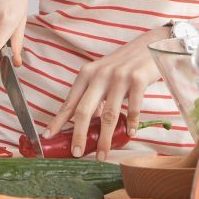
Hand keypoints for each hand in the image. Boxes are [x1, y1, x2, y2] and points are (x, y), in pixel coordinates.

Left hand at [43, 25, 165, 160]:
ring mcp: (119, 77)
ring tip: (102, 154)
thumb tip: (84, 123)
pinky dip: (131, 123)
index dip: (58, 121)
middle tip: (76, 153)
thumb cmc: (124, 64)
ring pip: (108, 114)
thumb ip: (93, 96)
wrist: (150, 44)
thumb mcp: (103, 75)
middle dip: (79, 135)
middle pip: (84, 110)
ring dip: (104, 138)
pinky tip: (130, 133)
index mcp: (87, 74)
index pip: (69, 102)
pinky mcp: (138, 79)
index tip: (48, 136)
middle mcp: (100, 75)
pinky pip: (133, 107)